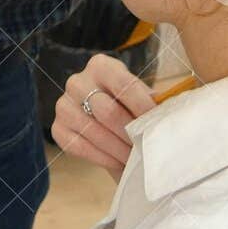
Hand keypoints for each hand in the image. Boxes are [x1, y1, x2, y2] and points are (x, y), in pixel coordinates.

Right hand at [50, 53, 155, 179]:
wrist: (105, 119)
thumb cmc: (129, 105)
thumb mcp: (140, 96)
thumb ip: (152, 102)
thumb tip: (169, 117)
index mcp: (101, 66)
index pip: (124, 85)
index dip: (142, 107)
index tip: (158, 126)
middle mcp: (77, 81)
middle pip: (107, 111)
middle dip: (130, 134)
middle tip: (147, 148)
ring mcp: (63, 105)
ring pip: (94, 131)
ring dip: (118, 149)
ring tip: (136, 159)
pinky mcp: (58, 128)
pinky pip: (80, 146)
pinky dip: (102, 158)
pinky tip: (118, 162)